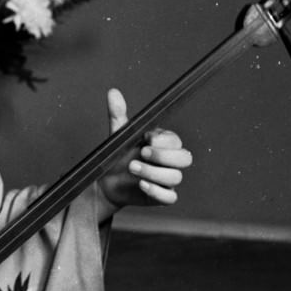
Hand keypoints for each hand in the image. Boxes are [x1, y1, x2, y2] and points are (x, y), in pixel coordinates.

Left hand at [97, 88, 192, 219]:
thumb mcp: (118, 135)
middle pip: (185, 158)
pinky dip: (157, 192)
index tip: (145, 138)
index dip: (164, 140)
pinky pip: (170, 197)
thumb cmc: (117, 156)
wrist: (106, 182)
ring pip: (175, 177)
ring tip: (132, 168)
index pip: (175, 140)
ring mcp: (166, 179)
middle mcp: (169, 162)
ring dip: (154, 172)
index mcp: (163, 144)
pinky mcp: (161, 196)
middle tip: (142, 153)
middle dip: (164, 156)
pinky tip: (141, 185)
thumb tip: (113, 92)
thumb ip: (118, 115)